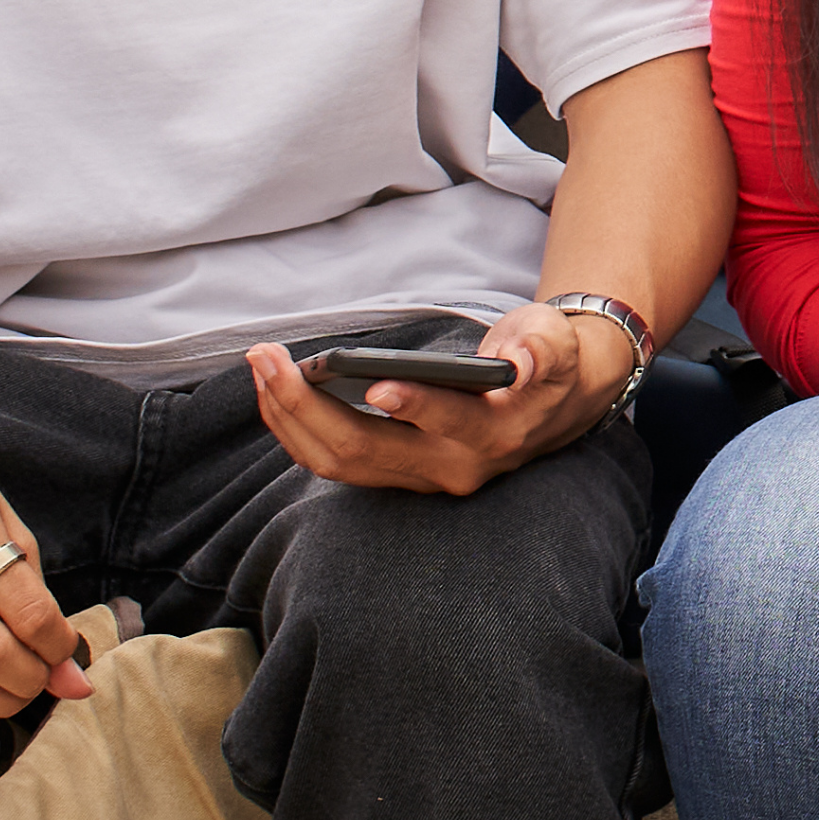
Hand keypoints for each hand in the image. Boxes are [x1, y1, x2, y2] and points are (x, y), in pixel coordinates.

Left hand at [246, 304, 625, 494]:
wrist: (553, 406)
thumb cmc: (547, 361)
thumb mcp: (557, 342)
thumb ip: (544, 348)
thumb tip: (523, 363)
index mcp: (496, 432)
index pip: (450, 424)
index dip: (414, 405)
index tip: (375, 383)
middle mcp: (453, 467)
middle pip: (366, 449)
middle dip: (309, 405)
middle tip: (269, 358)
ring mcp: (420, 477)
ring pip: (338, 462)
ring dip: (290, 417)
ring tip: (262, 365)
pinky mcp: (396, 474)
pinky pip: (334, 462)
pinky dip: (297, 428)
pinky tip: (275, 391)